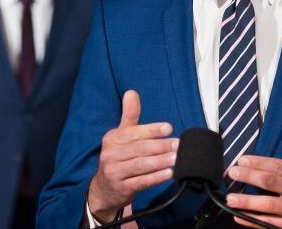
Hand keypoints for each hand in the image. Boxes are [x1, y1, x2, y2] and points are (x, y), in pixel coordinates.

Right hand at [87, 90, 178, 221]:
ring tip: (176, 158)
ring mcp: (115, 173)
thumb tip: (131, 92)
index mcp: (112, 139)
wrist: (104, 189)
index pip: (133, 133)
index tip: (168, 127)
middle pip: (139, 149)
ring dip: (160, 161)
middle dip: (161, 146)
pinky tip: (169, 173)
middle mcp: (111, 155)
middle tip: (178, 144)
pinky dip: (156, 178)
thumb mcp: (121, 135)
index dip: (151, 130)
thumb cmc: (118, 158)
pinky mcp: (121, 188)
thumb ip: (129, 115)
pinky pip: (141, 182)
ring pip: (141, 165)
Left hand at [226, 117, 281, 228]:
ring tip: (231, 198)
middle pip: (271, 183)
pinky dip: (253, 221)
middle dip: (250, 177)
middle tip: (233, 173)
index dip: (258, 163)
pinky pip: (269, 224)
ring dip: (248, 203)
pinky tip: (239, 216)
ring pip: (269, 206)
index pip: (277, 166)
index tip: (242, 160)